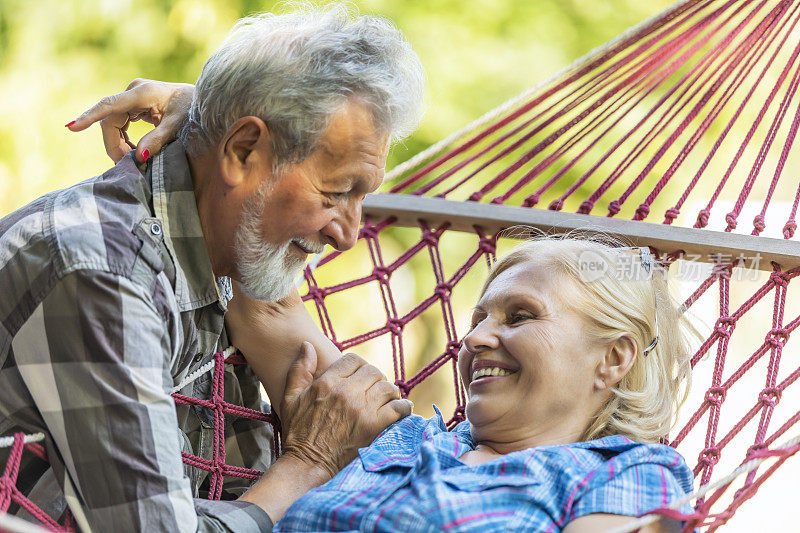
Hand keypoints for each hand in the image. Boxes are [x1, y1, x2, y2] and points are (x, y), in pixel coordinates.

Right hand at [66, 78, 193, 163]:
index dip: (89, 117)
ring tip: (130, 160)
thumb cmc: (192, 110)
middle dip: (114, 144)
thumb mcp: (178, 126)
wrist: (201, 99)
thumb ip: (158, 140)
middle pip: (109, 120)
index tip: (71, 127)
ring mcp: (132, 96)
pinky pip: (120, 122)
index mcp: (142, 93)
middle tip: (125, 165)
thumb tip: (138, 157)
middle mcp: (133, 91)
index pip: (109, 105)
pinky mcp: (134, 103)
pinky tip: (132, 151)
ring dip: (117, 143)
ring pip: (112, 123)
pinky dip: (123, 139)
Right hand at [279, 342, 412, 477]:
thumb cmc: (297, 433)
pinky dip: (403, 408)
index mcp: (327, 382)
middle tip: (374, 390)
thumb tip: (307, 345)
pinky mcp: (374, 426)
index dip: (359, 366)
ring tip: (387, 400)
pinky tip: (402, 410)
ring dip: (390, 392)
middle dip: (376, 379)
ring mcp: (362, 409)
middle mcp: (346, 392)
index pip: (354, 359)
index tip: (360, 377)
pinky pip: (398, 408)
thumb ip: (300, 369)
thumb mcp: (290, 398)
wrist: (307, 465)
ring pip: (388, 387)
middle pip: (373, 371)